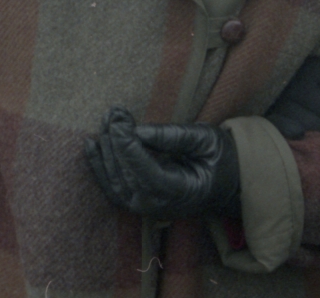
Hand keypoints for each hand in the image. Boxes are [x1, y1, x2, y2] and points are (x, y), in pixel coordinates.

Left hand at [84, 107, 240, 218]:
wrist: (227, 185)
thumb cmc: (221, 160)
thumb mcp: (206, 141)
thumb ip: (174, 137)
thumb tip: (138, 130)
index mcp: (181, 192)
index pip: (147, 172)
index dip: (129, 147)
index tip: (118, 121)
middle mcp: (158, 206)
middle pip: (127, 176)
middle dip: (116, 142)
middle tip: (112, 113)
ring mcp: (145, 208)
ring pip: (115, 182)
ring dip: (106, 150)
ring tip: (106, 121)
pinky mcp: (137, 202)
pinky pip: (112, 187)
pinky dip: (99, 166)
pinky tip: (92, 145)